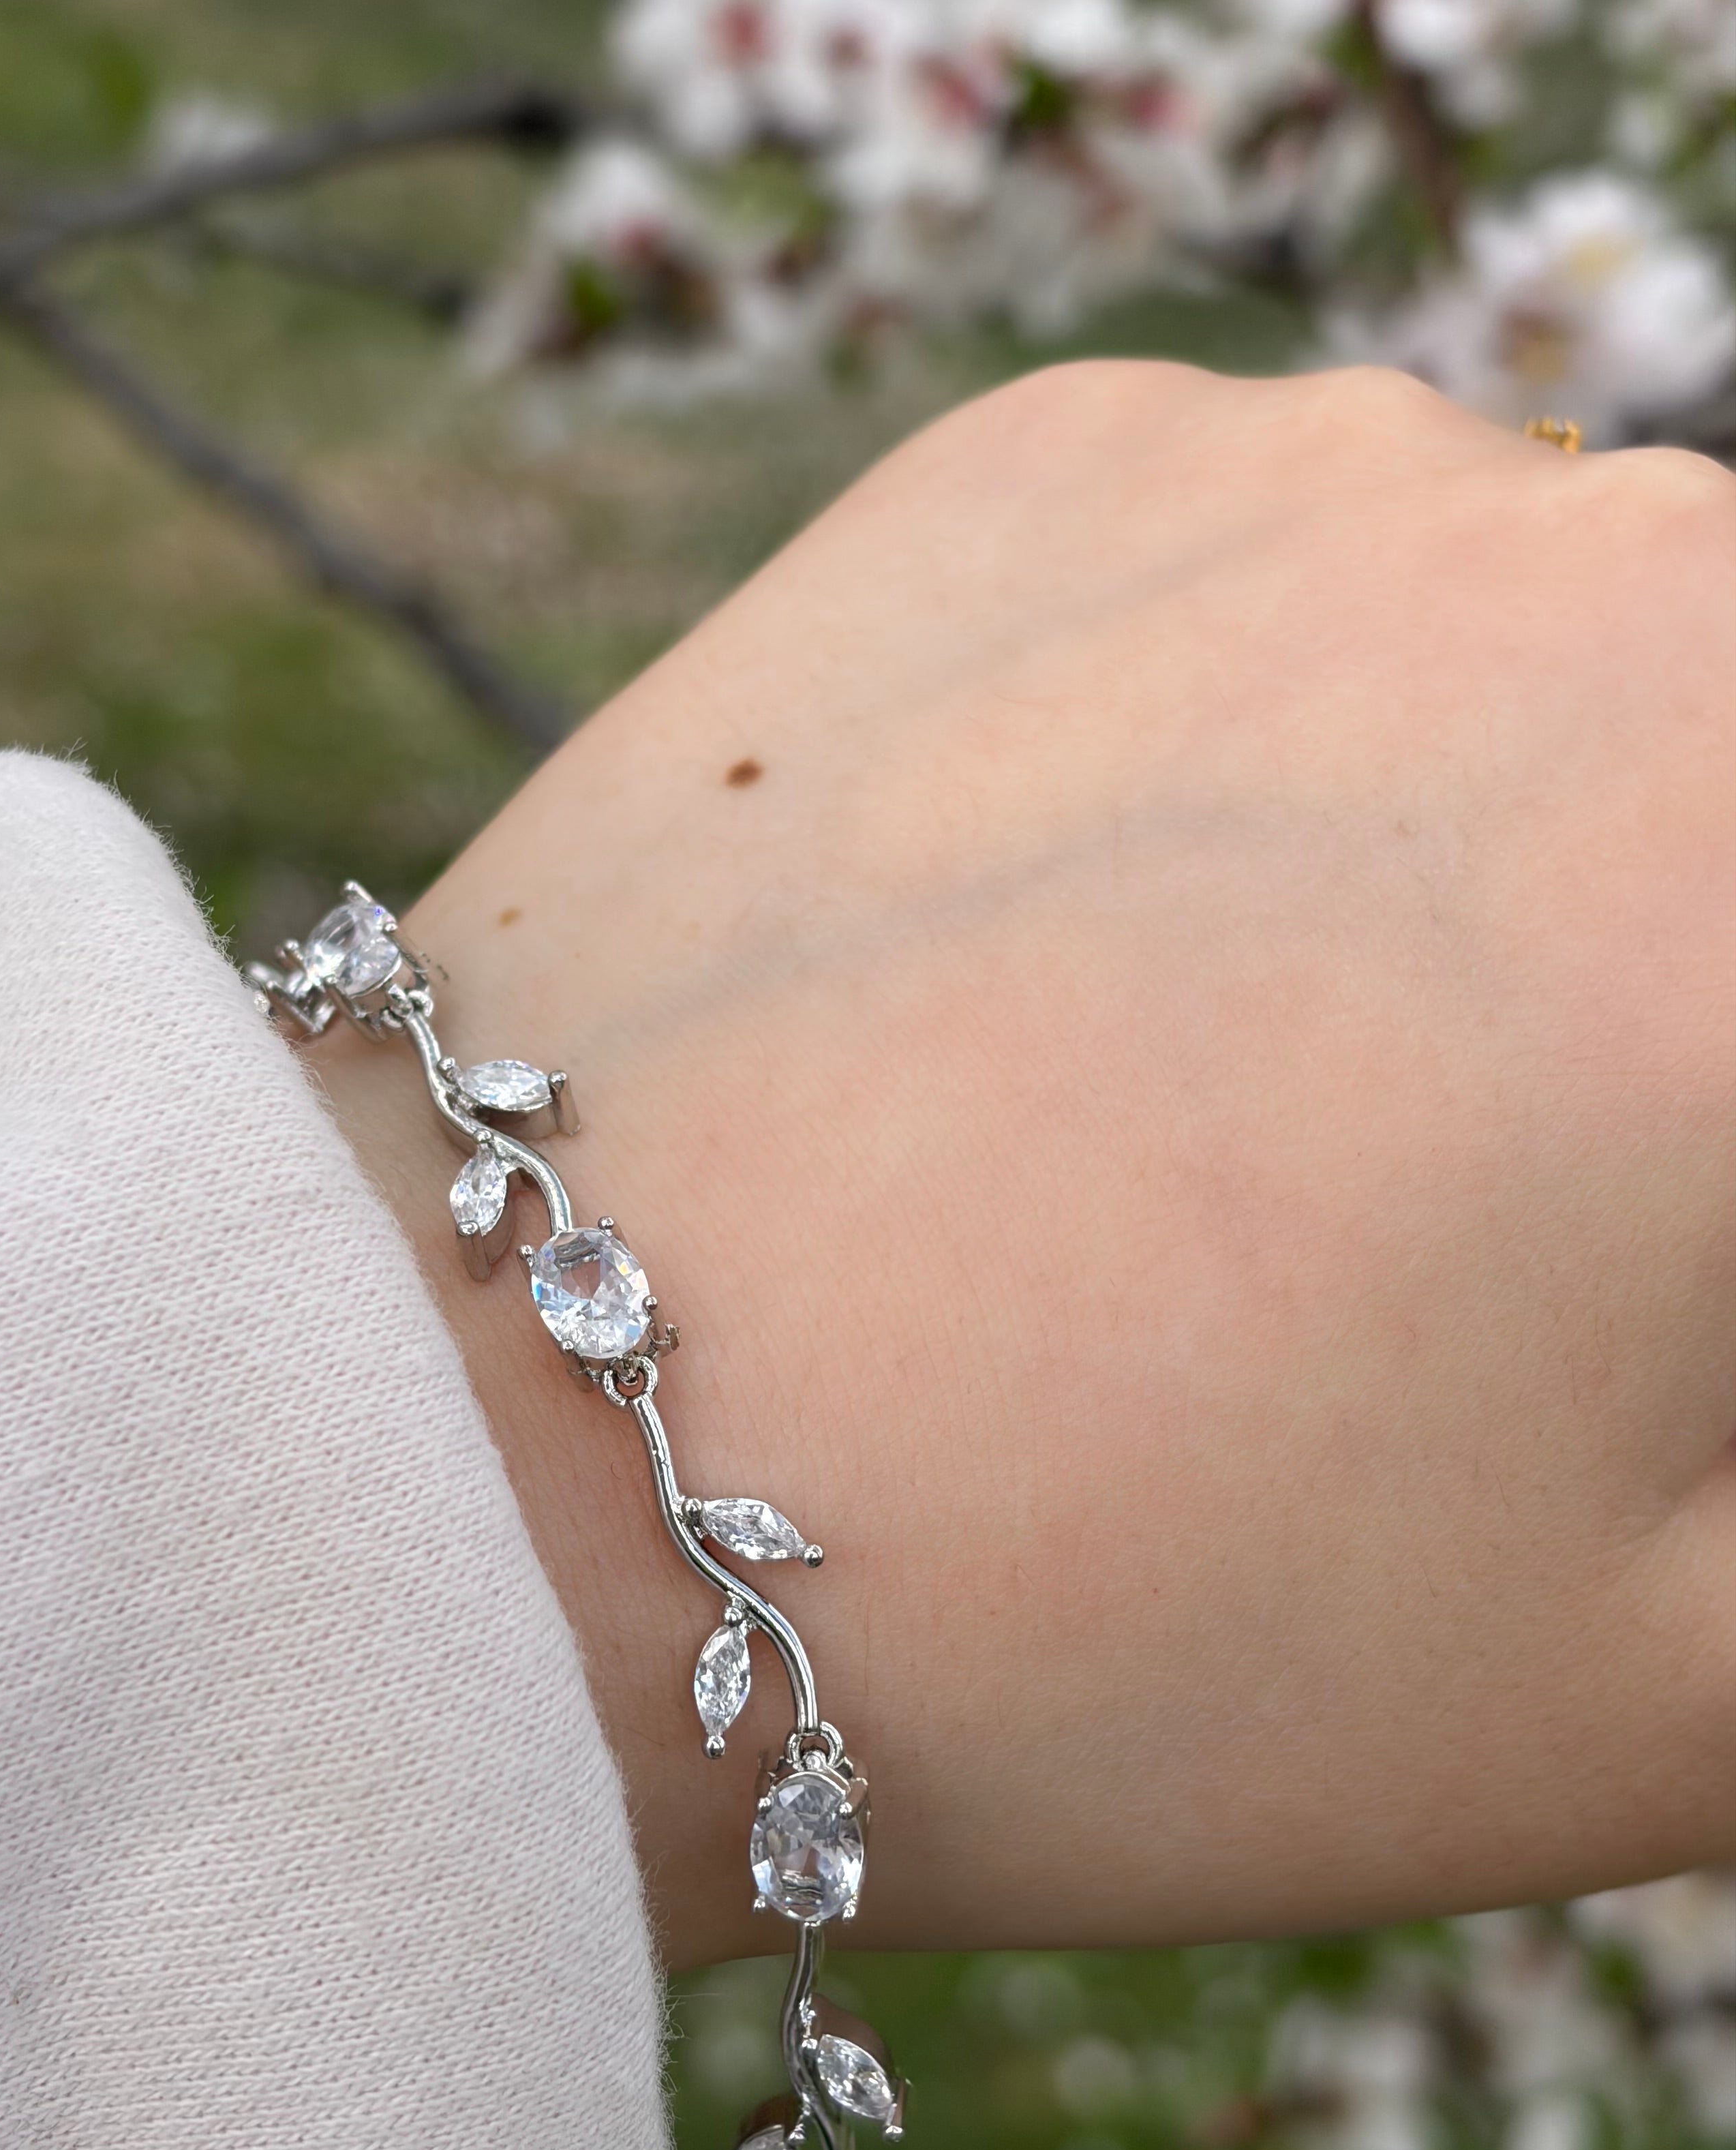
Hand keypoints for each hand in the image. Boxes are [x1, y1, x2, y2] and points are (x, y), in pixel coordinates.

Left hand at [318, 360, 1735, 1973]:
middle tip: (1428, 1234)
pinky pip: (1272, 576)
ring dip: (1478, 844)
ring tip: (1238, 1099)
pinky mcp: (1043, 454)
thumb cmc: (1120, 1612)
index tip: (1569, 1285)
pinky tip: (1082, 946)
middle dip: (1635, 1014)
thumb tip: (1701, 1314)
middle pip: (1701, 798)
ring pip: (1521, 661)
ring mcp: (1301, 465)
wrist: (531, 1441)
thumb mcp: (1660, 1695)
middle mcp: (1609, 566)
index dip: (1662, 1186)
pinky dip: (1253, 729)